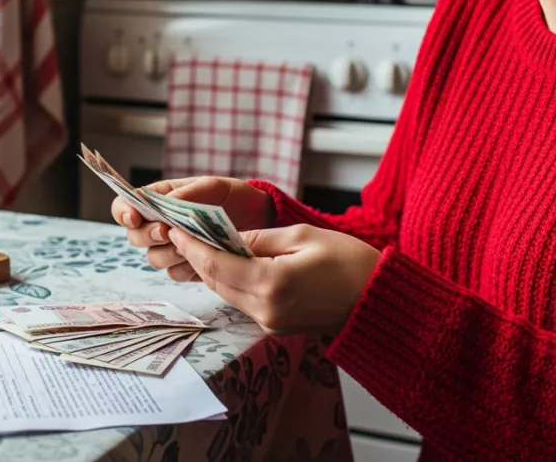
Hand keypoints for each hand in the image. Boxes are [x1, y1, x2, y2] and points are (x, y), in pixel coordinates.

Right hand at [111, 176, 273, 282]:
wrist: (261, 219)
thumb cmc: (234, 197)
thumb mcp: (213, 186)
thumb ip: (188, 193)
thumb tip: (166, 203)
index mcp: (160, 200)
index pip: (126, 206)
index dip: (123, 212)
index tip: (134, 217)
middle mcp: (161, 225)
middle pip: (134, 237)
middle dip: (148, 235)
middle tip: (167, 230)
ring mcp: (173, 247)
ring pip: (154, 258)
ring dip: (168, 253)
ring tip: (190, 244)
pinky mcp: (189, 267)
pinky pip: (176, 274)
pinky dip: (186, 267)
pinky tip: (203, 259)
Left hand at [168, 224, 382, 334]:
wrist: (378, 302)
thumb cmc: (350, 262)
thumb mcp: (303, 235)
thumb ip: (259, 237)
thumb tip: (228, 237)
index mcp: (271, 283)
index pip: (215, 264)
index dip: (191, 246)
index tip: (176, 228)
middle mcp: (265, 309)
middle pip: (215, 281)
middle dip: (197, 257)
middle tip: (183, 232)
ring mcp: (270, 322)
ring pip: (226, 292)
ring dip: (212, 270)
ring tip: (201, 244)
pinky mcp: (276, 326)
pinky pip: (242, 301)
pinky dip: (231, 281)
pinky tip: (229, 263)